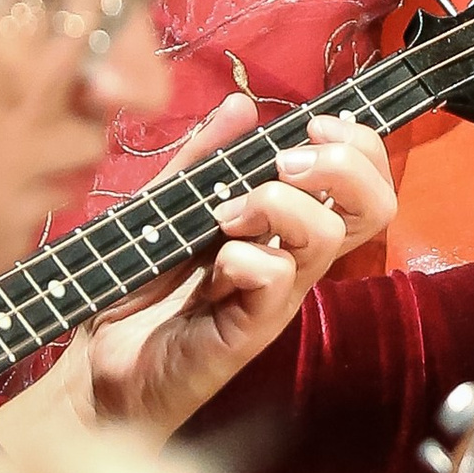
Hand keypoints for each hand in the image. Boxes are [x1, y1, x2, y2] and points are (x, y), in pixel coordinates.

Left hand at [81, 100, 393, 441]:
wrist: (96, 367)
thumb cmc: (139, 290)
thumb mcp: (166, 207)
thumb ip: (204, 159)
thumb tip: (242, 105)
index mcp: (287, 229)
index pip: (365, 182)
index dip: (357, 144)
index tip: (313, 123)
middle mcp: (296, 261)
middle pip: (377, 207)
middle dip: (342, 164)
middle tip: (286, 163)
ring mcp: (277, 298)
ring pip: (326, 234)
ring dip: (277, 204)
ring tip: (228, 215)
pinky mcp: (251, 332)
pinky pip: (275, 279)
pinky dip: (242, 257)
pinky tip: (211, 270)